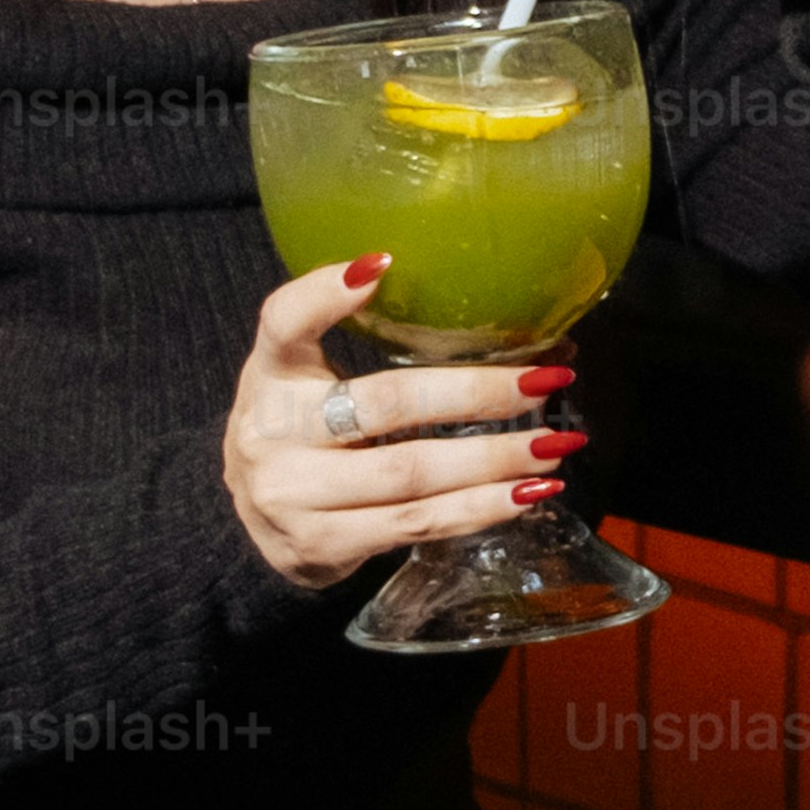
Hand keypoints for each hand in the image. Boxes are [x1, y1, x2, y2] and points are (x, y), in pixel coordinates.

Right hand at [223, 256, 578, 591]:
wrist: (259, 523)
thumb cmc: (308, 432)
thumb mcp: (316, 376)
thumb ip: (388, 347)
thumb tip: (542, 340)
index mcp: (270, 371)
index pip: (284, 320)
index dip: (325, 292)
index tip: (384, 264)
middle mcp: (270, 430)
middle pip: (385, 403)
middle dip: (476, 393)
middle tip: (544, 383)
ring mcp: (290, 494)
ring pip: (410, 473)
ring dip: (492, 461)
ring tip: (551, 446)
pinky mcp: (319, 546)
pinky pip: (414, 524)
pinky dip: (475, 509)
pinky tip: (521, 496)